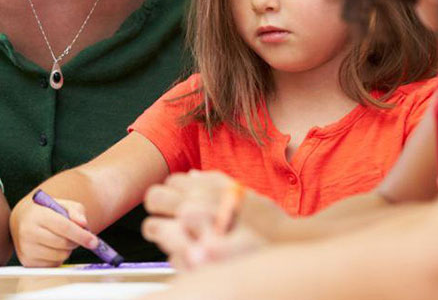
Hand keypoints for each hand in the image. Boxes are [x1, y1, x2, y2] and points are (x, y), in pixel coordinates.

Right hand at [10, 195, 99, 266]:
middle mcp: (28, 231)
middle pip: (63, 243)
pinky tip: (52, 247)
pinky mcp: (27, 261)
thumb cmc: (47, 211)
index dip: (81, 235)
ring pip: (60, 256)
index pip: (64, 227)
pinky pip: (53, 265)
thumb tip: (83, 224)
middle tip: (75, 236)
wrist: (22, 220)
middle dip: (75, 241)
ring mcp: (26, 248)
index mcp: (38, 215)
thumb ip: (76, 211)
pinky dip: (58, 258)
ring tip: (60, 240)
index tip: (94, 242)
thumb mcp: (62, 204)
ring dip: (67, 250)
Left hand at [142, 171, 269, 269]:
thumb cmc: (267, 222)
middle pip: (154, 198)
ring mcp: (191, 234)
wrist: (283, 250)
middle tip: (166, 216)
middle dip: (157, 206)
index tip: (176, 200)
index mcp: (207, 189)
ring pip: (153, 227)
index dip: (172, 191)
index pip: (170, 181)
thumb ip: (214, 181)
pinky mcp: (190, 261)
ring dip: (160, 232)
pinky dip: (178, 256)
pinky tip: (193, 257)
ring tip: (174, 237)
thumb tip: (190, 176)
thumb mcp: (242, 192)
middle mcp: (197, 207)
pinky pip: (168, 255)